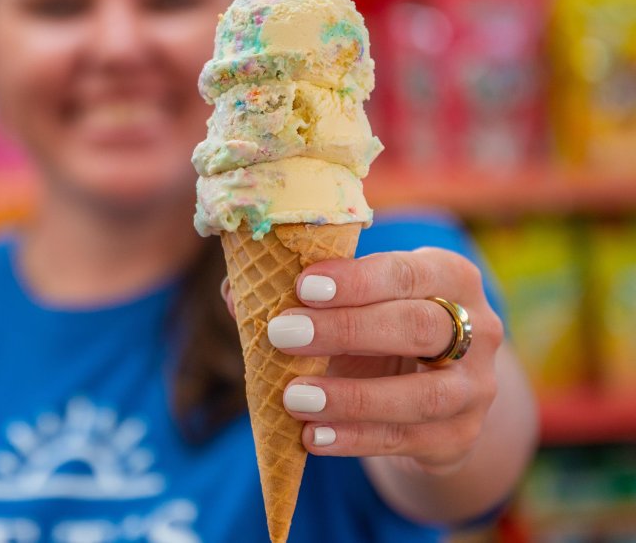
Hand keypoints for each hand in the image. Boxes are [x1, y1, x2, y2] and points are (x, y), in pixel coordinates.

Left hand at [233, 247, 504, 474]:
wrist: (430, 396)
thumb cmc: (378, 329)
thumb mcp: (352, 304)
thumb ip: (298, 294)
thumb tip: (233, 292)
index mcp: (449, 276)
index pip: (407, 272)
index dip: (357, 280)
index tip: (302, 286)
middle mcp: (477, 328)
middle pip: (418, 326)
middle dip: (345, 330)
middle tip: (281, 334)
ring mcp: (474, 388)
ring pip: (420, 394)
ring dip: (351, 397)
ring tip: (293, 398)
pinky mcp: (459, 436)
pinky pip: (406, 439)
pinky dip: (355, 438)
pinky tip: (312, 436)